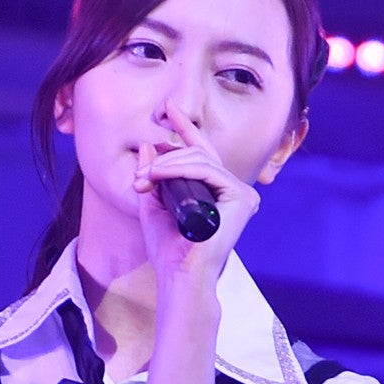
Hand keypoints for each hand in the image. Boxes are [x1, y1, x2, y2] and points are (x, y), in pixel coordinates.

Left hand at [132, 101, 259, 289]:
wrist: (180, 274)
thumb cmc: (169, 249)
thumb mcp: (154, 204)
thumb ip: (154, 176)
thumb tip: (151, 145)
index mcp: (216, 193)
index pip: (201, 153)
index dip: (185, 130)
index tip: (168, 109)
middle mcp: (232, 191)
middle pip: (199, 153)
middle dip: (166, 157)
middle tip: (140, 176)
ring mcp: (241, 194)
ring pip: (202, 159)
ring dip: (168, 163)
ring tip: (146, 178)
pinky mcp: (242, 198)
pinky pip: (208, 170)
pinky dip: (181, 168)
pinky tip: (159, 175)